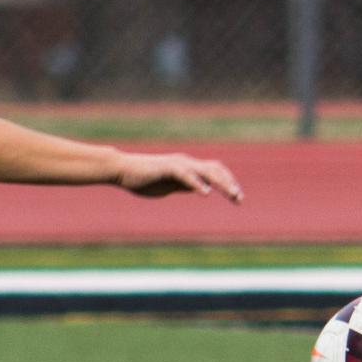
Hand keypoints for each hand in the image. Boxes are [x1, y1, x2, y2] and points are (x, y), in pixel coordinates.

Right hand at [115, 152, 243, 202]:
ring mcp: (178, 164)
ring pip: (206, 171)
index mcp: (187, 167)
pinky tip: (206, 193)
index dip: (227, 182)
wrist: (122, 169)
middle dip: (230, 183)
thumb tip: (200, 188)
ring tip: (232, 194)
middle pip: (216, 170)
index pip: (214, 171)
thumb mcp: (169, 185)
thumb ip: (184, 185)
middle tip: (240, 199)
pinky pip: (186, 175)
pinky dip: (198, 183)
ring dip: (221, 183)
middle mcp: (186, 162)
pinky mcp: (167, 168)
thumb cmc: (142, 178)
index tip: (237, 198)